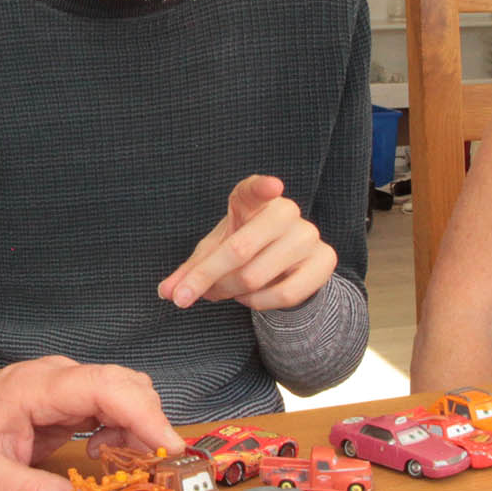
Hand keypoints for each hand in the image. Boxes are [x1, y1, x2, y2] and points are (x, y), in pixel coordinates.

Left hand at [0, 356, 185, 490]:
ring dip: (138, 431)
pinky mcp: (64, 401)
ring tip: (127, 470)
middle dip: (150, 427)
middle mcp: (56, 378)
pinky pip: (110, 408)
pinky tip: (105, 456)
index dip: (144, 416)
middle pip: (126, 386)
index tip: (169, 450)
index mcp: (35, 388)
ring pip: (125, 395)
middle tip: (157, 473)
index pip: (106, 387)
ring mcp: (62, 386)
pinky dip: (123, 432)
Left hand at [158, 174, 335, 311]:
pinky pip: (283, 294)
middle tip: (192, 295)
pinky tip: (252, 298)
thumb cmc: (242, 248)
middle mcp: (284, 211)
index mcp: (252, 200)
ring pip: (255, 276)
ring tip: (227, 292)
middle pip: (240, 249)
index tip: (272, 186)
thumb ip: (189, 271)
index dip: (263, 186)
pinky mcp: (325, 259)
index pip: (255, 189)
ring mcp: (308, 235)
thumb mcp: (211, 253)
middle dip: (208, 278)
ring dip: (231, 293)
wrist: (285, 261)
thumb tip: (166, 292)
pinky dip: (258, 303)